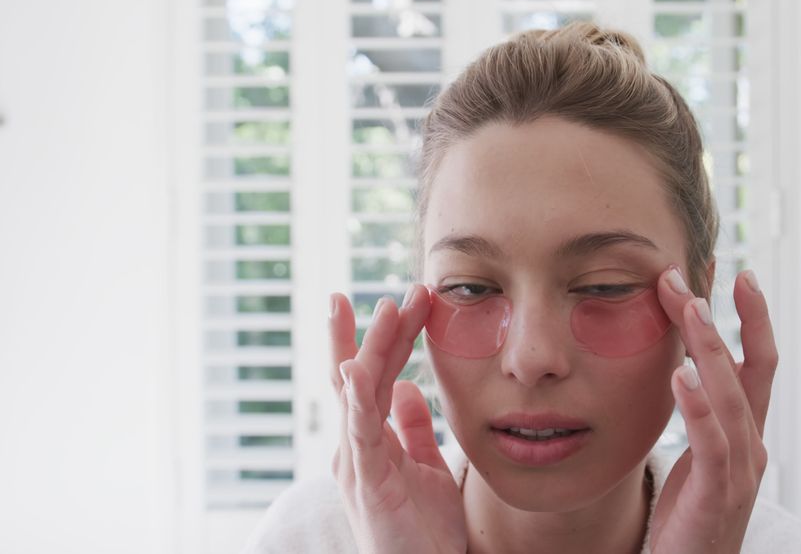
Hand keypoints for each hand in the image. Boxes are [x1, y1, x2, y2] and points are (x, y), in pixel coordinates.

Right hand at [328, 286, 466, 552]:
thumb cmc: (422, 531)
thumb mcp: (425, 467)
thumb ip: (413, 428)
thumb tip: (407, 387)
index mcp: (371, 439)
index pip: (377, 376)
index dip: (390, 338)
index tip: (406, 301)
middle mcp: (357, 444)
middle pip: (361, 375)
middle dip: (376, 331)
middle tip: (394, 291)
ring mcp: (356, 461)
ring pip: (359, 392)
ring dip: (372, 348)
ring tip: (385, 309)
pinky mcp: (366, 480)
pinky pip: (360, 432)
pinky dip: (356, 398)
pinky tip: (355, 367)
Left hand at [649, 268, 776, 553]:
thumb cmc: (689, 520)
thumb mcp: (699, 458)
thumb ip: (700, 416)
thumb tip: (687, 367)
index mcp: (747, 433)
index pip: (756, 364)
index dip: (753, 319)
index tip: (738, 276)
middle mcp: (752, 446)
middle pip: (749, 370)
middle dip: (725, 319)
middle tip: (690, 279)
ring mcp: (739, 472)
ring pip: (732, 398)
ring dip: (710, 349)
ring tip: (690, 309)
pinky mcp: (717, 496)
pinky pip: (712, 444)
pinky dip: (699, 407)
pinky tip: (681, 375)